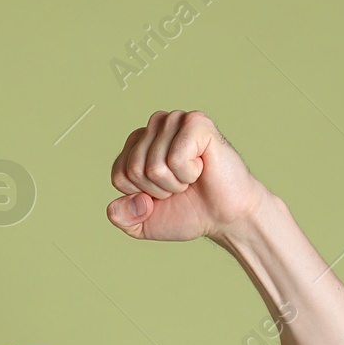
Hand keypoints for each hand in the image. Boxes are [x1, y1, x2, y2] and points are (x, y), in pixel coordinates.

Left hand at [106, 110, 269, 242]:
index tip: (163, 193)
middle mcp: (156, 126)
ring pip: (153, 166)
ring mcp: (176, 121)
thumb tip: (119, 204)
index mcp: (138, 143)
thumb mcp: (142, 224)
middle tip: (180, 187)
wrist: (225, 217)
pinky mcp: (196, 122)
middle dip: (157, 189)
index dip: (140, 195)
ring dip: (174, 183)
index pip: (119, 175)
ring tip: (191, 178)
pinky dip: (188, 173)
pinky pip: (175, 159)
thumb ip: (120, 217)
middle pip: (133, 169)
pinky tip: (201, 168)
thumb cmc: (187, 212)